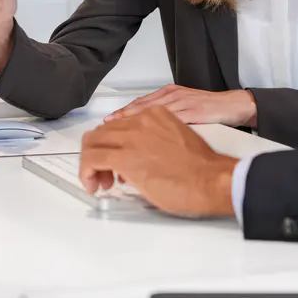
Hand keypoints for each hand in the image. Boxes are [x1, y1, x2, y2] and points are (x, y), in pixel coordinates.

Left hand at [80, 107, 236, 217]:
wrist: (211, 179)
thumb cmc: (202, 168)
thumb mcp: (176, 142)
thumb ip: (153, 144)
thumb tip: (136, 160)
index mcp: (156, 114)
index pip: (119, 124)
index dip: (112, 144)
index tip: (111, 159)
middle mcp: (140, 120)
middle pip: (102, 131)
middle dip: (98, 153)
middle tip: (104, 174)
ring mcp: (131, 136)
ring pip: (92, 143)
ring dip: (91, 163)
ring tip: (98, 181)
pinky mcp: (124, 156)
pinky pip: (92, 159)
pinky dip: (87, 172)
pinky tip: (93, 183)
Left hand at [105, 85, 256, 126]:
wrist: (236, 106)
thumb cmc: (214, 113)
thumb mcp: (186, 113)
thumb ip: (169, 118)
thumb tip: (151, 134)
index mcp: (171, 94)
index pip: (141, 103)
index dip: (124, 113)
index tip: (109, 121)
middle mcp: (174, 95)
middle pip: (142, 105)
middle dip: (123, 116)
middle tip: (106, 126)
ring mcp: (183, 102)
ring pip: (152, 111)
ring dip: (134, 121)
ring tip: (118, 131)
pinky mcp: (193, 111)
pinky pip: (169, 119)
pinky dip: (155, 127)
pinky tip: (145, 135)